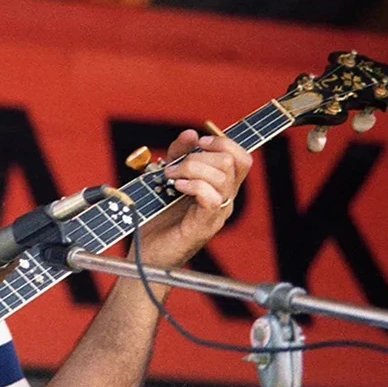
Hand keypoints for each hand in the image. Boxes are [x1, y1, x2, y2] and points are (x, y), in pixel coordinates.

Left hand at [135, 130, 251, 266]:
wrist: (146, 253)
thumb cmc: (158, 218)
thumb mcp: (168, 177)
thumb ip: (178, 155)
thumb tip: (190, 133)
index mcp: (221, 187)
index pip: (241, 158)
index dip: (224, 142)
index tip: (198, 143)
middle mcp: (225, 200)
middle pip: (232, 162)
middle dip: (200, 155)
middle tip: (173, 166)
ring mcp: (217, 214)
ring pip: (222, 176)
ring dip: (191, 168)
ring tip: (170, 176)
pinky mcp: (205, 226)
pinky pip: (212, 198)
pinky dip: (193, 185)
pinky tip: (177, 187)